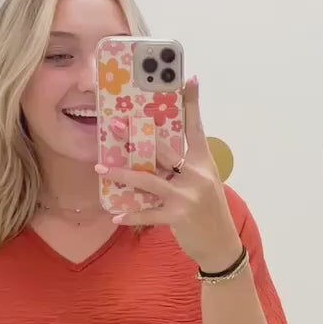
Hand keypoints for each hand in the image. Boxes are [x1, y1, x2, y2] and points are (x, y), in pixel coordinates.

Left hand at [96, 78, 242, 273]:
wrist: (221, 245)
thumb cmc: (208, 210)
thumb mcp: (203, 182)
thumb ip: (183, 166)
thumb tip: (154, 152)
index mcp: (203, 161)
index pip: (196, 127)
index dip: (193, 102)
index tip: (189, 78)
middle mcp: (197, 174)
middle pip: (163, 149)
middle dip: (137, 136)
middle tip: (115, 124)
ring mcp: (188, 195)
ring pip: (149, 180)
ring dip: (123, 173)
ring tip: (100, 167)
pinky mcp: (179, 216)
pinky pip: (148, 213)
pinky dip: (131, 214)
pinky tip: (115, 216)